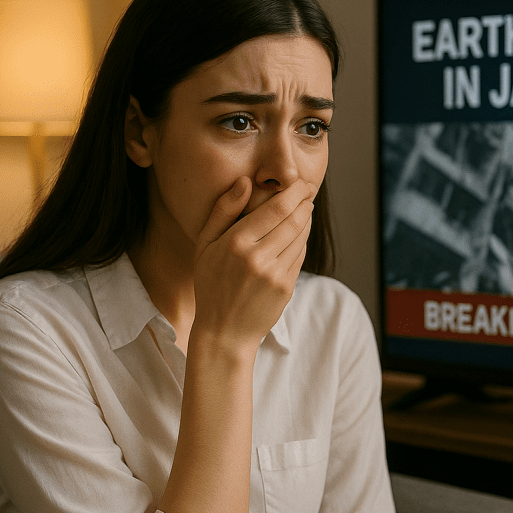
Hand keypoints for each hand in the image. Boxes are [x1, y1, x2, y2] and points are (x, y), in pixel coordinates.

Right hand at [192, 176, 315, 352]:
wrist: (224, 331)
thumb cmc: (211, 284)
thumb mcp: (204, 245)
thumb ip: (223, 211)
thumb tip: (244, 181)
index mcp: (235, 243)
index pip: (276, 208)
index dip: (294, 192)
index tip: (300, 183)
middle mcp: (257, 258)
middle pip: (294, 219)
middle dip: (304, 201)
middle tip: (307, 190)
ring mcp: (274, 275)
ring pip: (301, 237)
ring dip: (306, 219)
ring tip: (304, 209)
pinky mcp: (286, 288)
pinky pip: (300, 256)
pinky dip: (302, 241)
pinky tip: (298, 234)